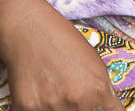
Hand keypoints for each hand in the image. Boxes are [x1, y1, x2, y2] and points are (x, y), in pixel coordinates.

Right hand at [1, 4, 123, 110]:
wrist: (29, 30)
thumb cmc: (64, 41)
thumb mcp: (96, 64)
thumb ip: (105, 92)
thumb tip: (108, 109)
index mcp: (97, 90)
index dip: (99, 109)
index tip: (95, 105)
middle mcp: (75, 102)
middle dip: (79, 107)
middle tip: (69, 90)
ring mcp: (50, 107)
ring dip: (58, 108)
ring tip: (53, 89)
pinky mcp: (26, 108)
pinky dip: (39, 107)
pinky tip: (40, 91)